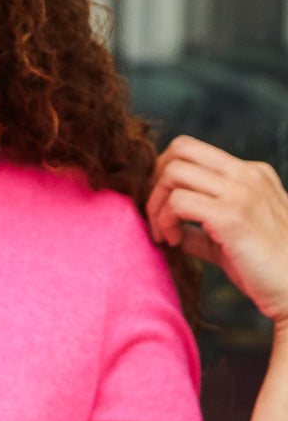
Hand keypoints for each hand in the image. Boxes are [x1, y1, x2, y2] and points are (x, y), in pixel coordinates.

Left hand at [146, 135, 287, 325]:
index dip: (164, 175)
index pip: (193, 151)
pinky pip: (178, 201)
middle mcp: (247, 174)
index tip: (160, 209)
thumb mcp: (230, 239)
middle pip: (180, 149)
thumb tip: (173, 232)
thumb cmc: (265, 271)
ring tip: (163, 235)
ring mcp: (241, 191)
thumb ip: (202, 230)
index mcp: (251, 174)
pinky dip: (164, 221)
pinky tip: (173, 243)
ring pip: (173, 172)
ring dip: (156, 205)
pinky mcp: (231, 215)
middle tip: (154, 217)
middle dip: (154, 182)